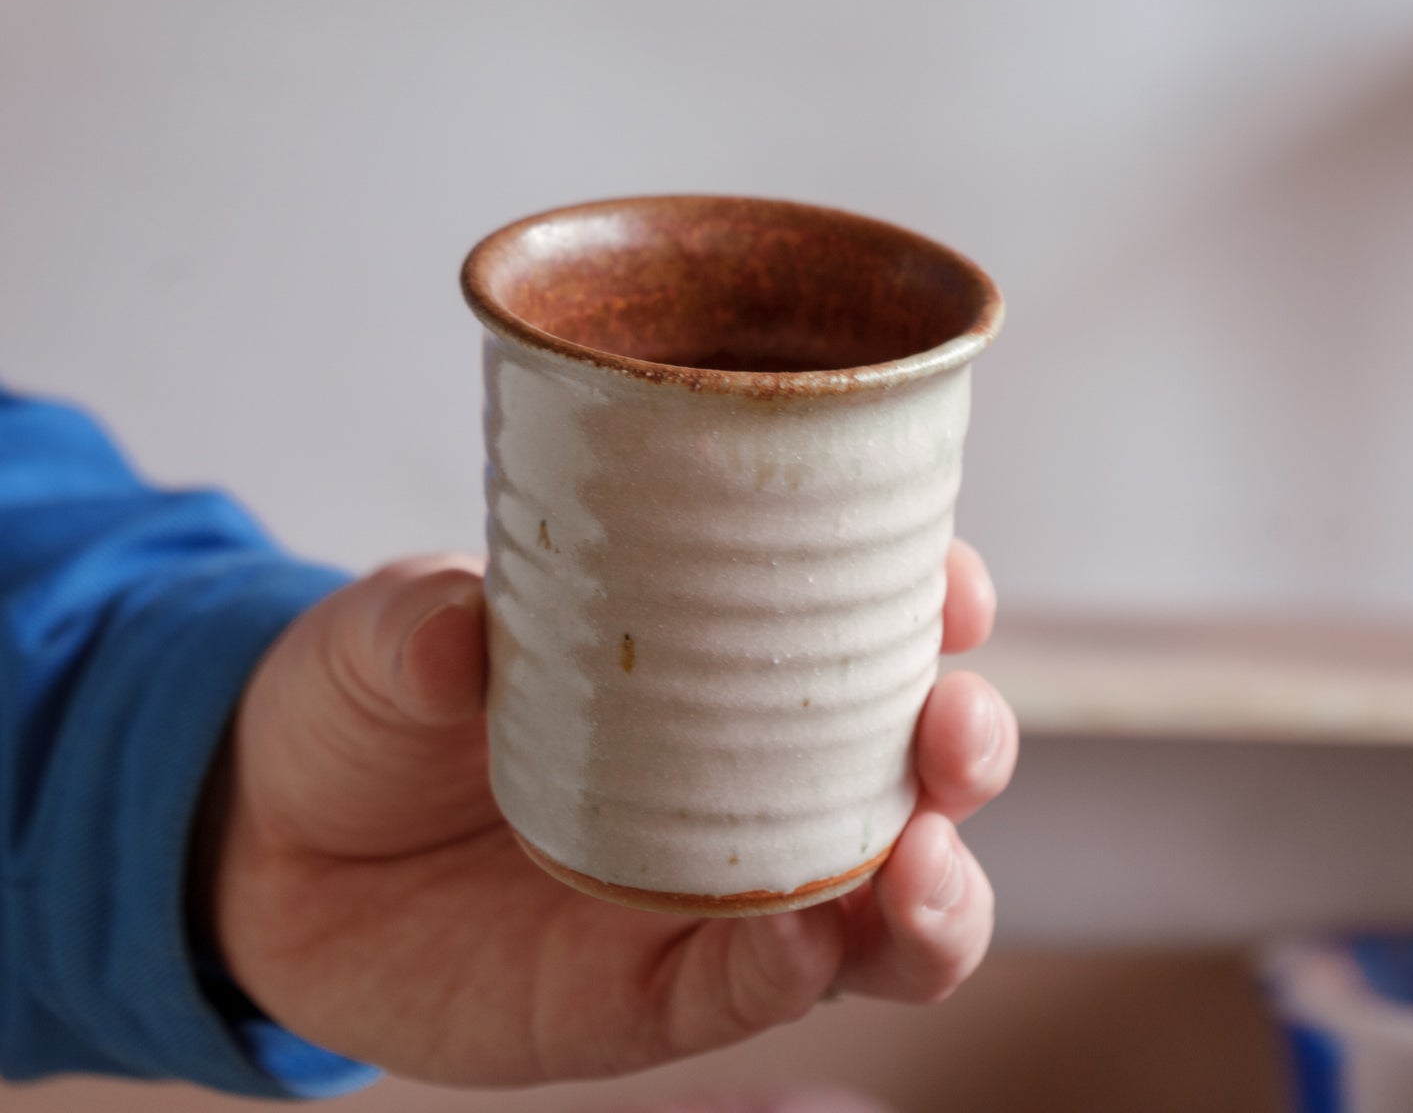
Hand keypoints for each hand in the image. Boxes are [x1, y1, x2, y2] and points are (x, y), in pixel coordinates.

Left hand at [207, 539, 1017, 1087]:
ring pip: (886, 911)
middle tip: (948, 729)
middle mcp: (753, 770)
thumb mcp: (384, 635)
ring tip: (913, 865)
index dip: (940, 593)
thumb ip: (419, 627)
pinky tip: (802, 939)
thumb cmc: (371, 699)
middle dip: (969, 746)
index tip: (949, 582)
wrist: (278, 849)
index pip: (871, 613)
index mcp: (723, 648)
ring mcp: (719, 890)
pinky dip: (800, 970)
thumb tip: (459, 637)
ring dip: (936, 893)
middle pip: (917, 768)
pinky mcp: (658, 996)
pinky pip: (758, 992)